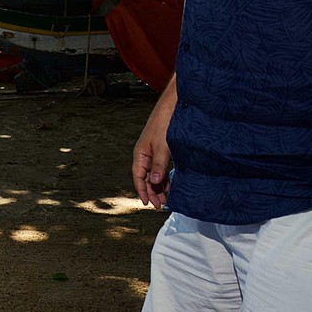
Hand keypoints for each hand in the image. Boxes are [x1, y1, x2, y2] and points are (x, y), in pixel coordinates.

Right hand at [132, 75, 176, 208]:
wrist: (173, 106)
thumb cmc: (164, 124)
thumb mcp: (162, 147)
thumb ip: (158, 165)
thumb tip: (153, 182)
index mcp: (140, 154)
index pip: (138, 177)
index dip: (142, 190)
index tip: (148, 203)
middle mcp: (145, 154)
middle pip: (146, 177)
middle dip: (152, 191)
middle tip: (160, 205)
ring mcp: (153, 152)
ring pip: (154, 173)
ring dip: (159, 186)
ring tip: (165, 198)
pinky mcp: (162, 149)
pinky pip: (161, 167)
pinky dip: (165, 177)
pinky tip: (170, 183)